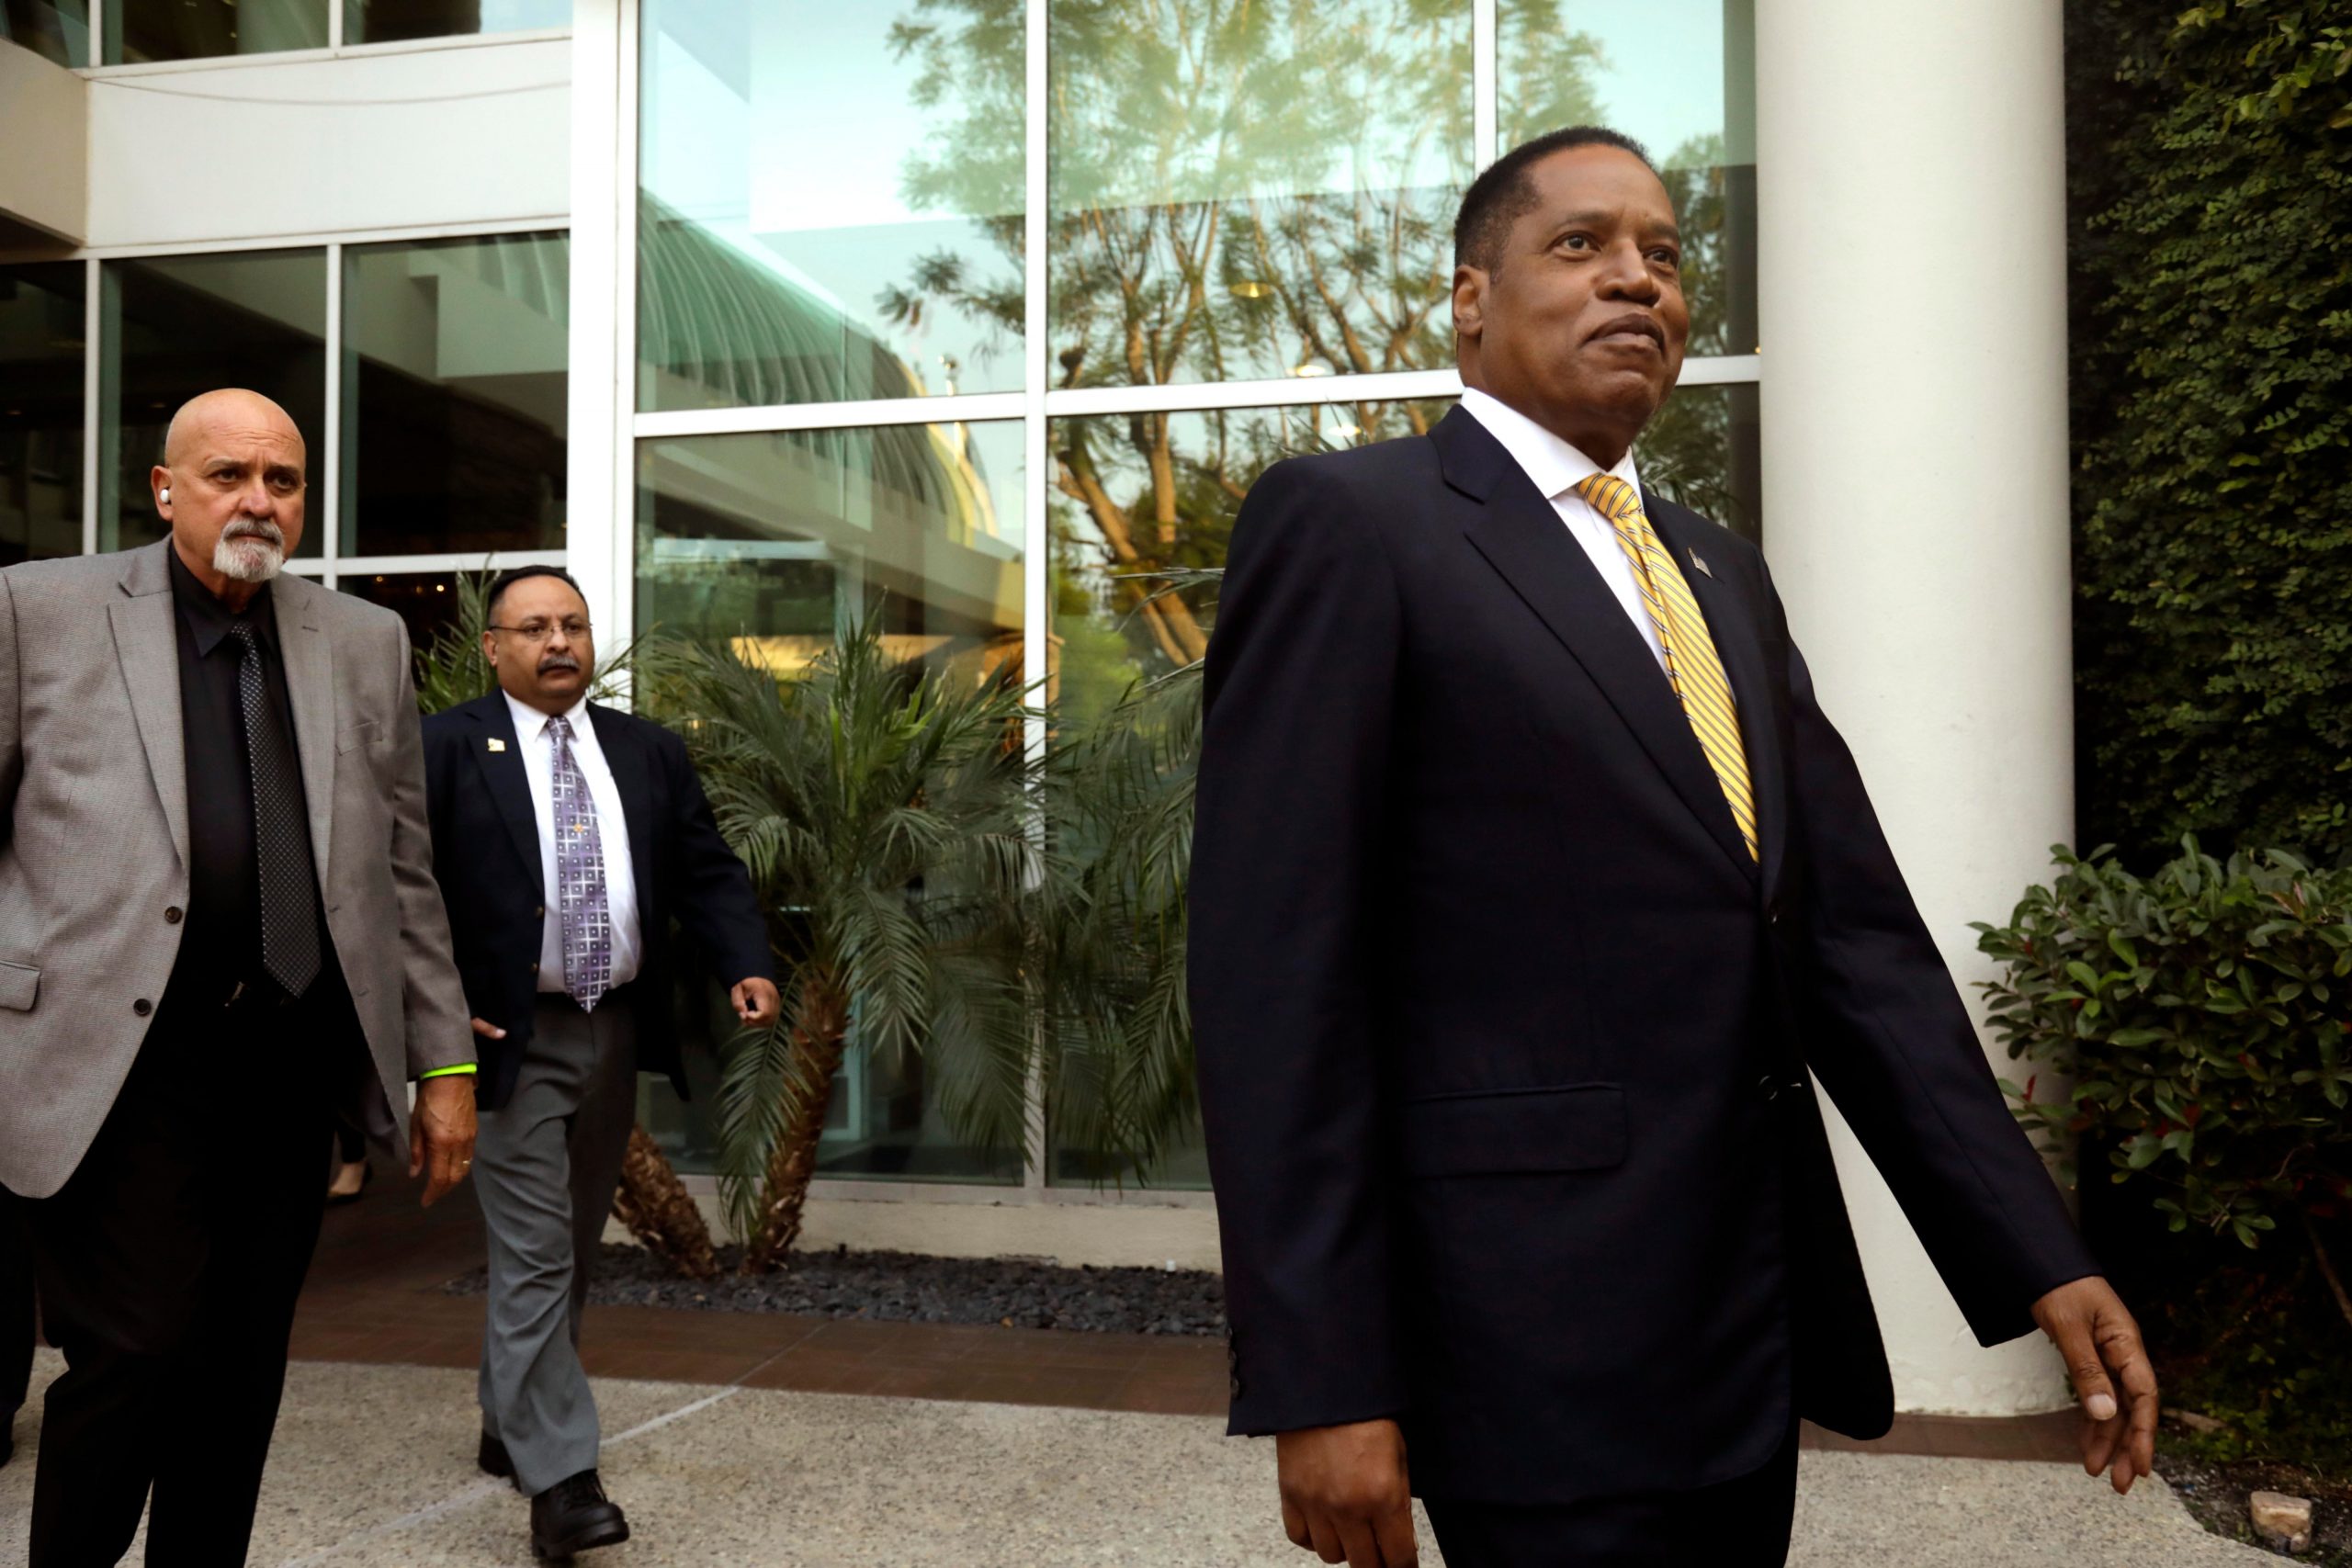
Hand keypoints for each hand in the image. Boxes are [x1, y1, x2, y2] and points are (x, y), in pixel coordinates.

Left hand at [409, 1072, 477, 1208]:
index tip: (425, 1201)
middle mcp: (460, 1145)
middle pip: (455, 1177)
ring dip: (453, 1180)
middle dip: (443, 1190)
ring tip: (441, 1185)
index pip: (440, 1178)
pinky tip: (451, 1166)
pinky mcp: (475, 1132)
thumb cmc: (429, 1099)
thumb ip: (416, 1151)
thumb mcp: (415, 1125)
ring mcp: (470, 1138)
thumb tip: (414, 1173)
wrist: (452, 1078)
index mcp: (443, 1144)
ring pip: (464, 1169)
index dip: (433, 1193)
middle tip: (432, 1196)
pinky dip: (460, 1167)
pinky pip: (469, 1157)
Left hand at [732, 977, 780, 1028]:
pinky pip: (772, 1019)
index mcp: (764, 993)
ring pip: (772, 1020)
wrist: (755, 977)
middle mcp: (774, 998)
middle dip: (755, 1022)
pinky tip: (755, 1016)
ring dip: (759, 1022)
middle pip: (769, 1018)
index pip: (765, 1012)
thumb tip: (744, 1016)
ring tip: (750, 1016)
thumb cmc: (745, 984)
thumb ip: (738, 1003)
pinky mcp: (777, 1006)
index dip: (755, 1017)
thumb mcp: (737, 990)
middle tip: (745, 1016)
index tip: (746, 1013)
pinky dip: (763, 1021)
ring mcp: (777, 1003)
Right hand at [1275, 1419, 1416, 1566]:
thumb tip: (1400, 1542)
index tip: (1403, 1563)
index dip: (1404, 1566)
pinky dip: (1312, 1537)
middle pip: (1364, 1565)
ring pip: (1331, 1556)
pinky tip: (1323, 1522)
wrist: (1326, 1386)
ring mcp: (1316, 1504)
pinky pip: (1300, 1538)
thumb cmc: (1369, 1415)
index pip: (1398, 1558)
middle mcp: (1348, 1508)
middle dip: (1377, 1562)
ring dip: (1344, 1547)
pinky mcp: (1290, 1494)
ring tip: (1350, 1528)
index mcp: (1383, 1496)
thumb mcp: (1399, 1457)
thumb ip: (1399, 1503)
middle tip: (1380, 1550)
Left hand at [2031, 1275, 2157, 1493]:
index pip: (2143, 1395)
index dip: (2145, 1432)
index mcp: (2126, 1343)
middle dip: (2126, 1447)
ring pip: (2112, 1406)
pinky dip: (2091, 1421)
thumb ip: (2086, 1368)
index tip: (2142, 1465)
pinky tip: (2087, 1444)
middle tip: (2120, 1485)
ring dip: (2107, 1439)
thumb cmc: (2058, 1286)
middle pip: (2131, 1407)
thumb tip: (2105, 1412)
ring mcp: (2107, 1357)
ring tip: (2098, 1472)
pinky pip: (2096, 1396)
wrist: (2040, 1261)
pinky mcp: (2090, 1359)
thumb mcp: (2070, 1326)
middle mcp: (2122, 1353)